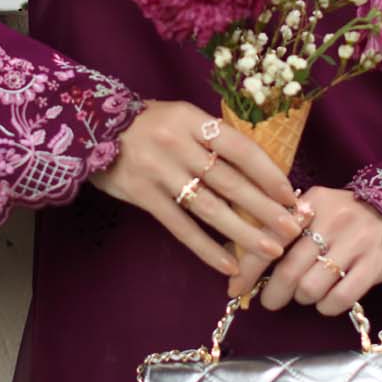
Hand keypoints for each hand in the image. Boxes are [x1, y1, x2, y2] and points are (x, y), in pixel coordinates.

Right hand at [90, 100, 309, 280]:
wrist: (90, 128)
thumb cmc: (148, 124)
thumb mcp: (181, 117)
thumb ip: (212, 138)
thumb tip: (259, 169)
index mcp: (192, 120)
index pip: (240, 149)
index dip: (268, 173)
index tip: (290, 194)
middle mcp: (178, 145)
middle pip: (230, 182)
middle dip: (264, 208)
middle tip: (291, 229)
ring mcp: (159, 173)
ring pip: (210, 208)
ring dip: (243, 232)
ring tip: (269, 250)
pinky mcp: (143, 197)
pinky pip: (181, 227)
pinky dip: (206, 248)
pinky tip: (228, 264)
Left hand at [228, 185, 381, 315]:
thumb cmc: (350, 214)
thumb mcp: (318, 207)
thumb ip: (287, 226)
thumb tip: (246, 263)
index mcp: (312, 203)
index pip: (270, 237)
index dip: (248, 268)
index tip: (235, 289)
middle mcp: (333, 220)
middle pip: (289, 270)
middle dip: (273, 293)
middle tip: (270, 301)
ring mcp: (357, 243)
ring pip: (312, 288)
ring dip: (303, 298)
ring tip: (307, 293)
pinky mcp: (376, 265)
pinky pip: (340, 299)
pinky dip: (327, 307)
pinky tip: (326, 302)